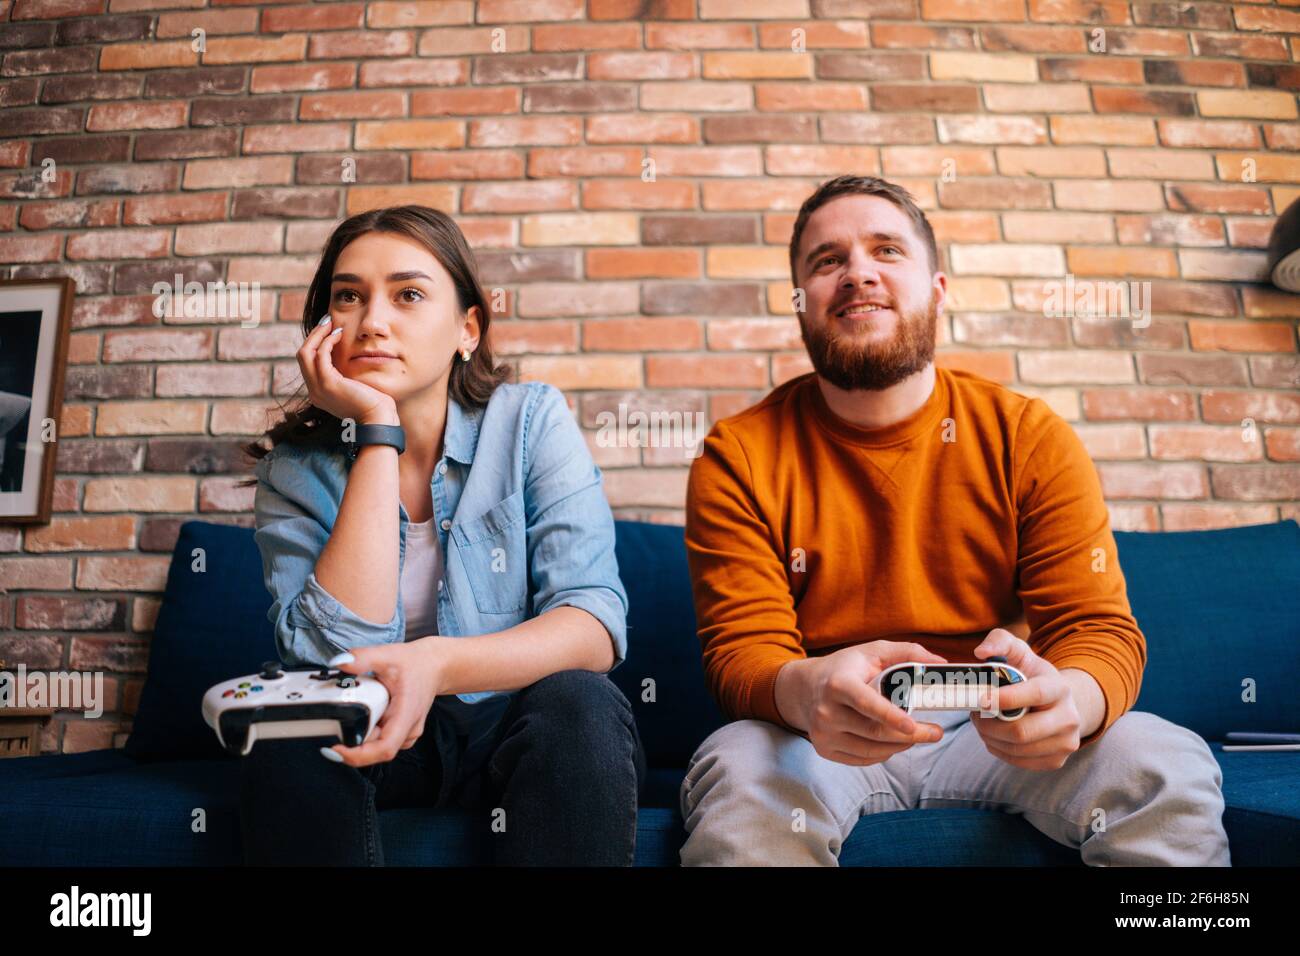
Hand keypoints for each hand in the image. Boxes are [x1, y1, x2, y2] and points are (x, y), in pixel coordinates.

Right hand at [298, 314, 397, 425]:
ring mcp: (318, 388)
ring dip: (318, 335)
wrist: (379, 419)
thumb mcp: (354, 387)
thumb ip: (346, 376)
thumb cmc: (374, 404)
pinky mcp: (328, 383)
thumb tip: (347, 358)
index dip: (315, 344)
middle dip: (314, 335)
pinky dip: (328, 341)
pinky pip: (320, 355)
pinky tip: (340, 334)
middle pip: (302, 355)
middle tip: (327, 321)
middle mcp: (314, 391)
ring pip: (306, 353)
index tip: (328, 330)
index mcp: (319, 393)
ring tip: (331, 323)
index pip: (308, 363)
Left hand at [321, 639, 444, 766]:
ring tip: (353, 710)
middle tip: (337, 718)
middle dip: (352, 738)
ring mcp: (405, 733)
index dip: (359, 755)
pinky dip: (367, 730)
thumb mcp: (388, 655)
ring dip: (360, 733)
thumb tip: (339, 663)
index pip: (385, 748)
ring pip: (376, 745)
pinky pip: (379, 740)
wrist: (435, 666)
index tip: (336, 749)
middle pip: (375, 749)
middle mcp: (408, 730)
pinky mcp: (401, 732)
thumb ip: (363, 658)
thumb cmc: (417, 663)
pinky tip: (364, 714)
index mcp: (407, 714)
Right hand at [784, 641, 949, 766]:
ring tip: (915, 736)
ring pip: (871, 750)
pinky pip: (862, 759)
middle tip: (936, 733)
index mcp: (838, 683)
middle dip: (910, 736)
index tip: (913, 725)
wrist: (804, 687)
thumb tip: (941, 663)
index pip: (866, 703)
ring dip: (900, 746)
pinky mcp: (824, 749)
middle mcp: (826, 711)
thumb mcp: (872, 651)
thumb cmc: (845, 668)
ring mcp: (823, 733)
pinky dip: (883, 753)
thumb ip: (907, 653)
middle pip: (874, 732)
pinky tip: (893, 742)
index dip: (890, 716)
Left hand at [968, 628, 1082, 770]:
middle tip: (974, 714)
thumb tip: (981, 652)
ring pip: (1017, 749)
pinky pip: (1018, 761)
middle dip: (989, 725)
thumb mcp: (1019, 652)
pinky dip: (998, 749)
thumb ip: (1000, 642)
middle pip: (1022, 731)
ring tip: (982, 722)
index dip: (1006, 699)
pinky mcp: (1056, 761)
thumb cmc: (1031, 675)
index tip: (981, 699)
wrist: (1059, 703)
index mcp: (1059, 688)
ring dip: (989, 737)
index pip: (1034, 695)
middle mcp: (1069, 718)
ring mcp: (1065, 743)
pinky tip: (994, 735)